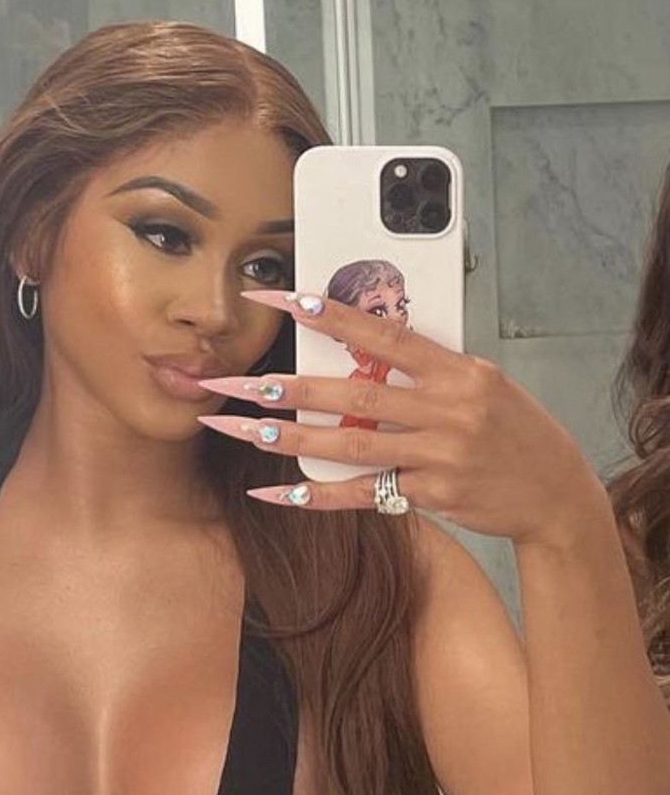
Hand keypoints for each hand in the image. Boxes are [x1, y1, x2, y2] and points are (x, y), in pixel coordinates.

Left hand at [196, 287, 602, 544]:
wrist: (556, 493)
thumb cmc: (515, 432)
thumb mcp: (484, 385)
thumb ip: (429, 371)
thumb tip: (367, 348)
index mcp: (459, 370)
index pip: (387, 334)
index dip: (334, 316)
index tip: (288, 299)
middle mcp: (448, 409)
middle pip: (355, 393)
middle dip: (289, 387)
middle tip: (238, 381)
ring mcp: (439, 454)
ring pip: (350, 444)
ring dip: (289, 439)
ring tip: (240, 430)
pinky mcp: (432, 494)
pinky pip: (362, 494)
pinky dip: (317, 494)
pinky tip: (277, 493)